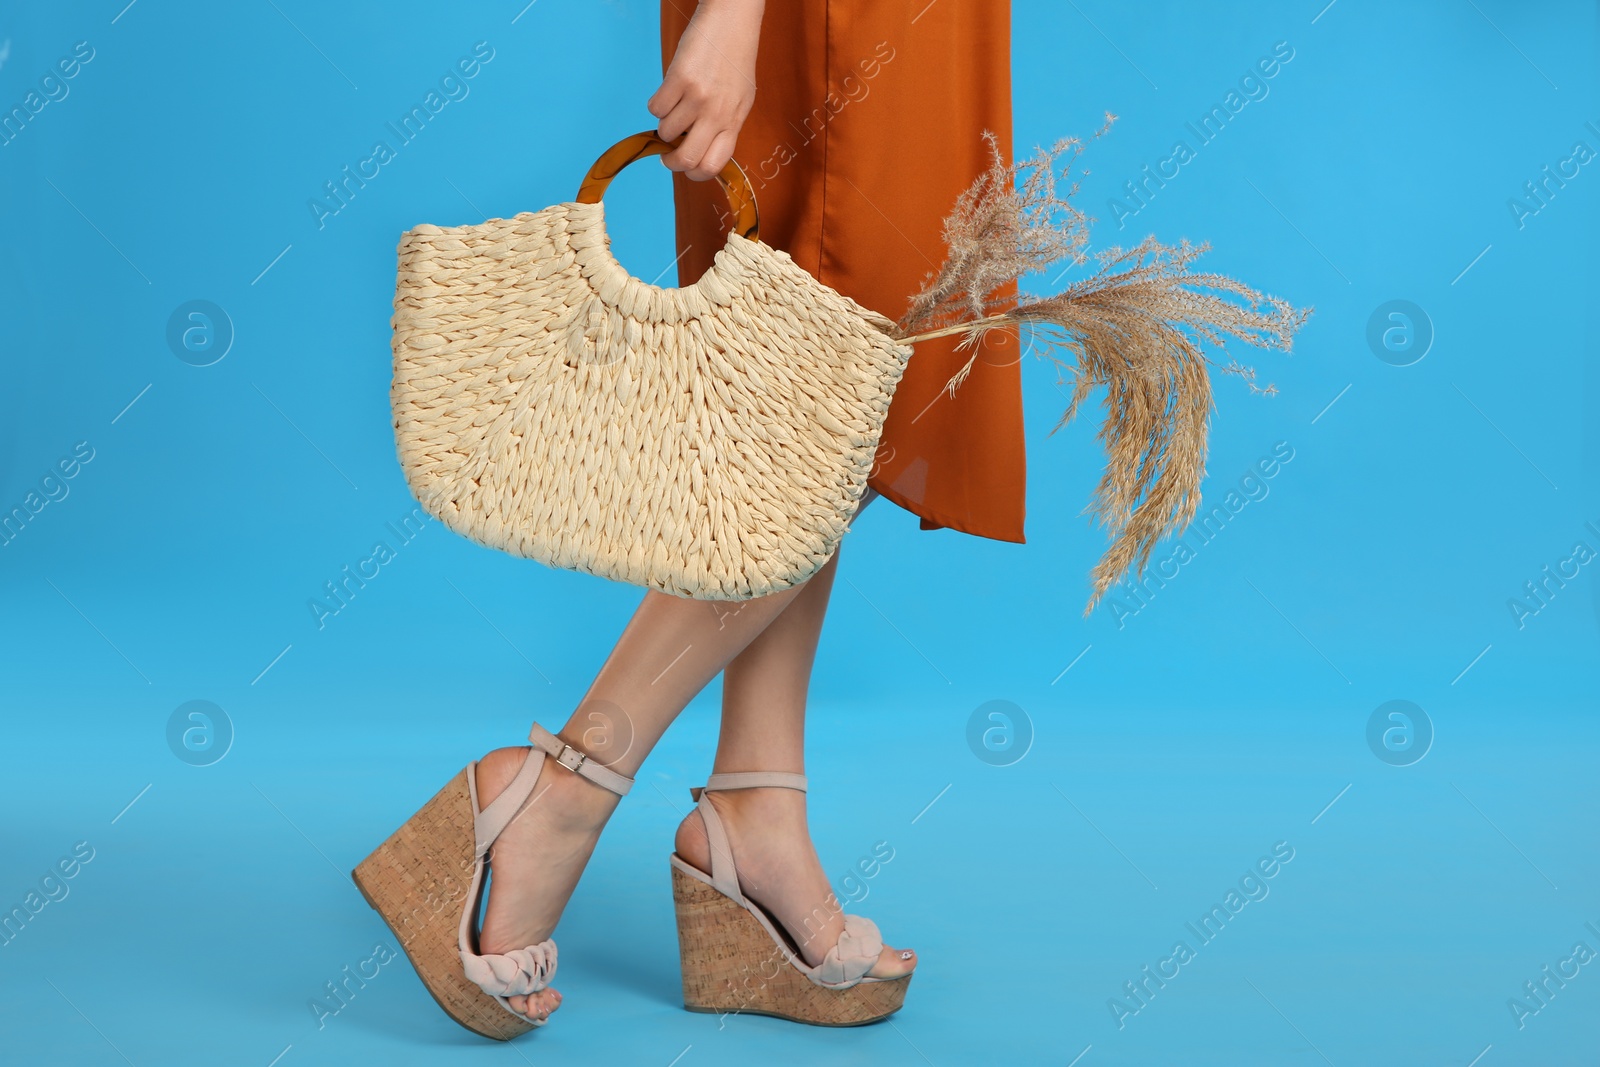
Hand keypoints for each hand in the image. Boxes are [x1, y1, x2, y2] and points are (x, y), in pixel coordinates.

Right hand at [648, 0, 763, 180]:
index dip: (695, 174)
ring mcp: (698, 97)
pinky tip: (669, 90)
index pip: (714, 166)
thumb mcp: (739, 99)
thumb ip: (723, 125)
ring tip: (675, 106)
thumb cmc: (734, 60)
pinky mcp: (679, 79)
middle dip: (671, 162)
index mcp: (734, 122)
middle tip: (666, 153)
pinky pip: (655, 108)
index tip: (686, 166)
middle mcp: (718, 114)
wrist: (732, 21)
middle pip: (687, 160)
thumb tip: (698, 150)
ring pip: (666, 132)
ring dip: (664, 124)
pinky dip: (656, 104)